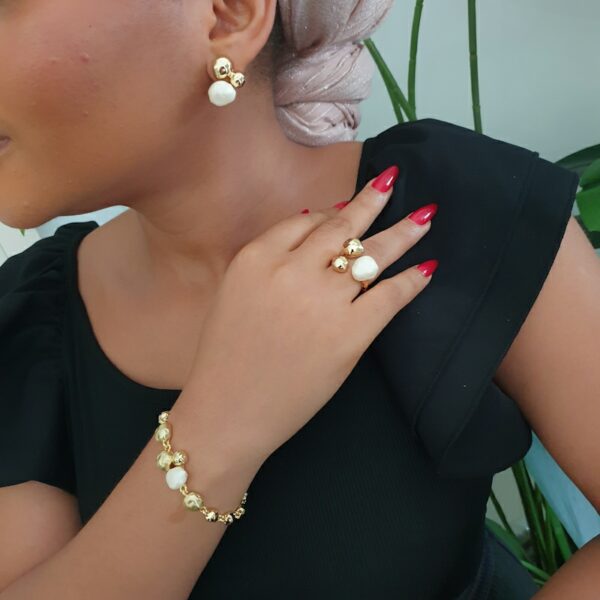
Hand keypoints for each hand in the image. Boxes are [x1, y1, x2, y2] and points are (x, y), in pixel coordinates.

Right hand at [186, 166, 437, 464]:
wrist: (227, 411)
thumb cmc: (225, 357)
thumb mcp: (234, 293)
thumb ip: (269, 261)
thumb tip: (312, 234)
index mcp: (256, 258)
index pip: (304, 221)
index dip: (332, 213)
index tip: (348, 208)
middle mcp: (291, 271)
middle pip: (342, 227)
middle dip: (373, 201)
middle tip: (393, 181)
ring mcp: (323, 302)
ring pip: (371, 254)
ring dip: (403, 232)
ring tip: (426, 216)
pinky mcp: (349, 335)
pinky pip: (388, 297)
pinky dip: (412, 281)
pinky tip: (427, 268)